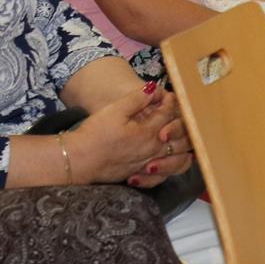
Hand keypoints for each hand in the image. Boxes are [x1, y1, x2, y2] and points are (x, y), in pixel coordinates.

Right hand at [71, 85, 190, 185]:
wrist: (81, 161)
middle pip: (180, 137)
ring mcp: (149, 164)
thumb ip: (136, 99)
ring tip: (182, 139)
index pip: (168, 114)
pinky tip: (168, 162)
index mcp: (149, 132)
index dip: (169, 102)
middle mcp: (154, 150)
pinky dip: (171, 167)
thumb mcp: (115, 110)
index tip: (165, 94)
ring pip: (178, 159)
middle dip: (182, 123)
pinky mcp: (141, 175)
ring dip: (183, 147)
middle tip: (179, 115)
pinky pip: (165, 175)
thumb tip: (153, 88)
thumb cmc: (96, 134)